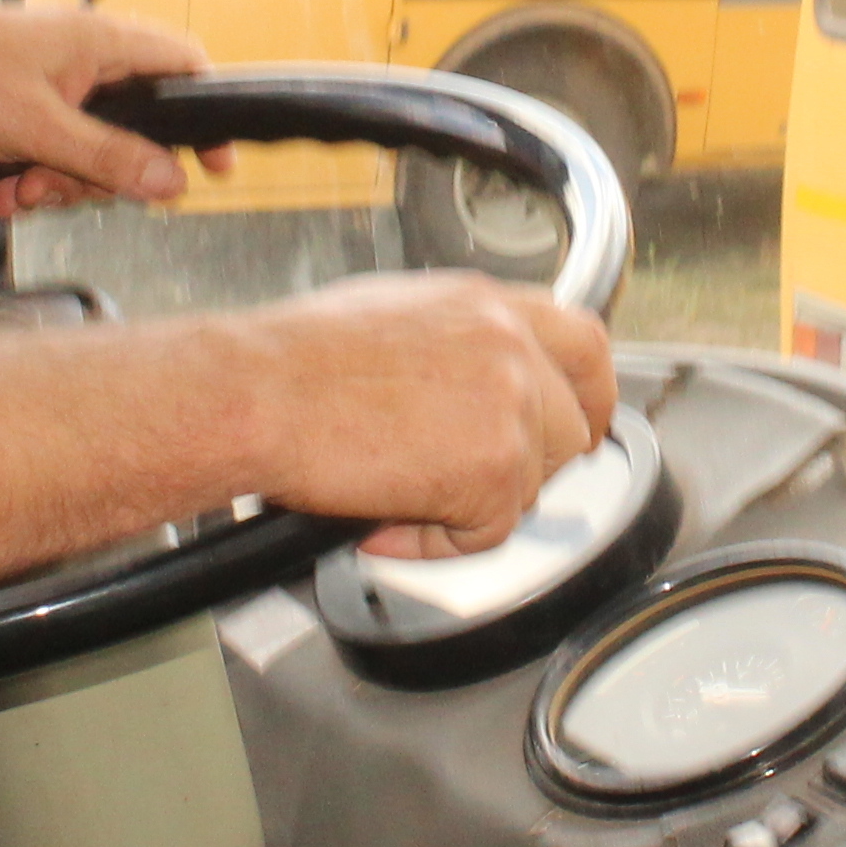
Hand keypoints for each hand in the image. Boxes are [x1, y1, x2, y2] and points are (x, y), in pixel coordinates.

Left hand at [0, 1, 212, 211]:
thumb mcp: (41, 130)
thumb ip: (110, 159)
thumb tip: (170, 180)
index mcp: (101, 40)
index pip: (182, 66)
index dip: (204, 115)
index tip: (211, 164)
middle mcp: (81, 54)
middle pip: (133, 124)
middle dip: (102, 170)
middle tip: (66, 188)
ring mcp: (50, 78)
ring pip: (88, 144)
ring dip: (60, 178)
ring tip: (19, 187)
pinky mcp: (20, 102)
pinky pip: (49, 147)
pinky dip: (32, 172)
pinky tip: (2, 188)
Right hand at [232, 273, 618, 556]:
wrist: (257, 392)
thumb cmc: (291, 359)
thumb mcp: (393, 316)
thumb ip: (454, 344)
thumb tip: (459, 387)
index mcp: (487, 304)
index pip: (584, 345)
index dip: (589, 395)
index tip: (581, 423)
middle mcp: (511, 345)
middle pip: (570, 428)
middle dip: (526, 468)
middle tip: (468, 487)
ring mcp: (511, 406)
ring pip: (530, 487)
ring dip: (470, 506)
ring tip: (395, 495)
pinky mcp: (493, 468)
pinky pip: (488, 533)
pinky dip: (437, 542)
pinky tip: (383, 519)